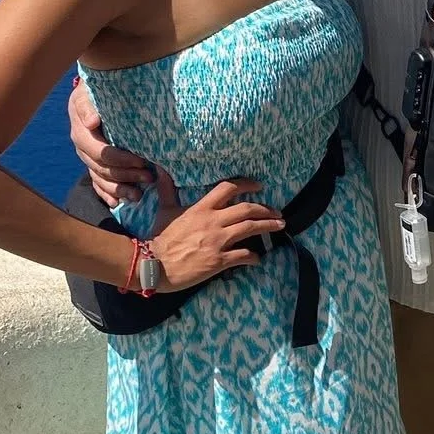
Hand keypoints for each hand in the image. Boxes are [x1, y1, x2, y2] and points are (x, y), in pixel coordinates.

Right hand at [68, 77, 156, 205]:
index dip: (120, 159)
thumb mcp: (89, 91)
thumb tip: (92, 122)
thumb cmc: (96, 89)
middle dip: (126, 175)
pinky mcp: (93, 164)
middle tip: (150, 177)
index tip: (141, 161)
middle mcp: (82, 148)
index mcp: (81, 132)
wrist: (93, 92)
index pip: (100, 152)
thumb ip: (89, 104)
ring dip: (120, 189)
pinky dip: (107, 194)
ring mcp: (87, 158)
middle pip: (103, 169)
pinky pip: (97, 184)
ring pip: (101, 179)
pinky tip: (117, 202)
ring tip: (139, 196)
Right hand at [146, 174, 286, 291]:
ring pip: (250, 229)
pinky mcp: (219, 261)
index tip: (259, 186)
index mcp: (201, 208)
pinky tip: (258, 258)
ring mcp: (218, 242)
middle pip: (247, 209)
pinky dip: (253, 256)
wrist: (153, 264)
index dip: (247, 184)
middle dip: (266, 209)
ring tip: (279, 226)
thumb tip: (160, 169)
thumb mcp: (164, 210)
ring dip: (268, 226)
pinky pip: (243, 255)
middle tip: (277, 212)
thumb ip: (167, 189)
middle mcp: (213, 222)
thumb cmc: (159, 237)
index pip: (228, 188)